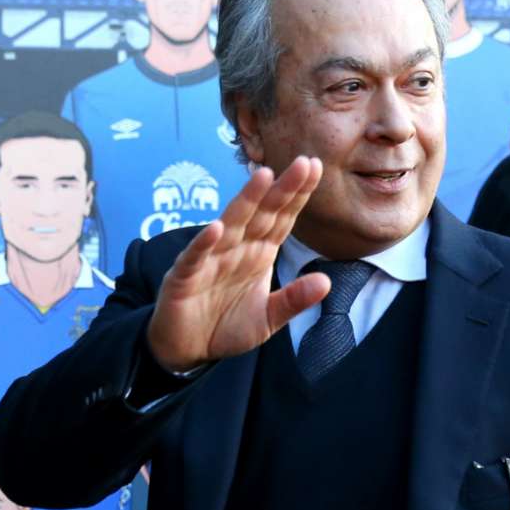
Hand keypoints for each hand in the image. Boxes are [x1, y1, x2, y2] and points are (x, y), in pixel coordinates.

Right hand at [146, 157, 324, 370]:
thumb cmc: (227, 326)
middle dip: (282, 188)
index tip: (315, 168)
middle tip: (303, 161)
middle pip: (262, 213)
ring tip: (263, 177)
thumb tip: (326, 282)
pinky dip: (204, 243)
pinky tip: (217, 228)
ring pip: (231, 225)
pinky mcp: (184, 278)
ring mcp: (209, 260)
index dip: (298, 194)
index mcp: (258, 253)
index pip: (282, 218)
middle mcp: (236, 249)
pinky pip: (195, 257)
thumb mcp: (269, 318)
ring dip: (246, 201)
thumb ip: (294, 300)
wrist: (187, 348)